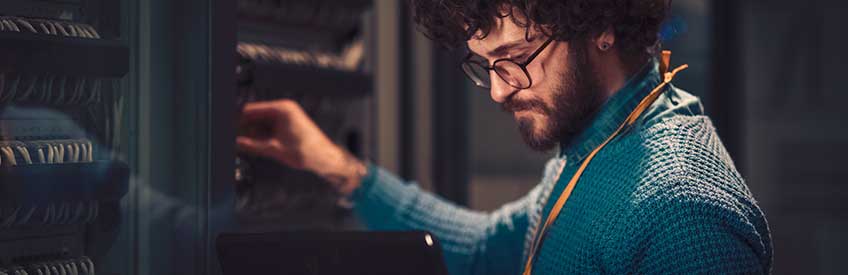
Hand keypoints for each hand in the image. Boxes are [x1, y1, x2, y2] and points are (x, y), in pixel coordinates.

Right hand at [236, 99, 365, 195]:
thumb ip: (252, 145)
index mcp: (281, 109)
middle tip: (226, 137)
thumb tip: (235, 142)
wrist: (325, 159)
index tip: (223, 125)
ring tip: (235, 142)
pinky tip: (249, 144)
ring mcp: (285, 117)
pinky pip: (268, 128)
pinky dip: (258, 136)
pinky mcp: (287, 126)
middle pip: (254, 116)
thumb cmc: (306, 152)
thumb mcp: (274, 149)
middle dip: (241, 127)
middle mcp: (283, 109)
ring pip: (260, 123)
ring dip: (249, 133)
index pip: (251, 109)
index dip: (236, 118)